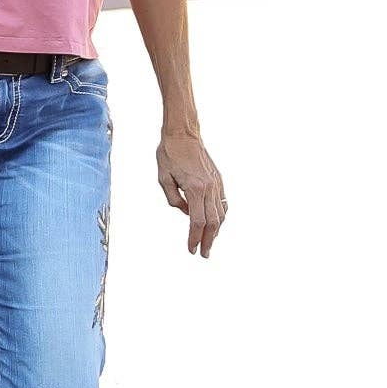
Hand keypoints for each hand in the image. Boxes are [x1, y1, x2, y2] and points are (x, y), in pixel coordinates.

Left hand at [157, 127, 226, 258]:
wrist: (183, 134)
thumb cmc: (169, 154)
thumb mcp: (163, 178)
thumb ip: (174, 199)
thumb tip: (186, 213)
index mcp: (195, 189)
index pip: (197, 222)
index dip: (194, 238)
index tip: (191, 250)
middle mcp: (209, 188)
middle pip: (212, 222)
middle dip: (208, 241)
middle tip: (204, 254)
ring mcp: (216, 184)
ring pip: (221, 214)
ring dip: (216, 231)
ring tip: (209, 242)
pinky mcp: (218, 180)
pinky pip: (223, 203)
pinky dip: (221, 217)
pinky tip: (216, 224)